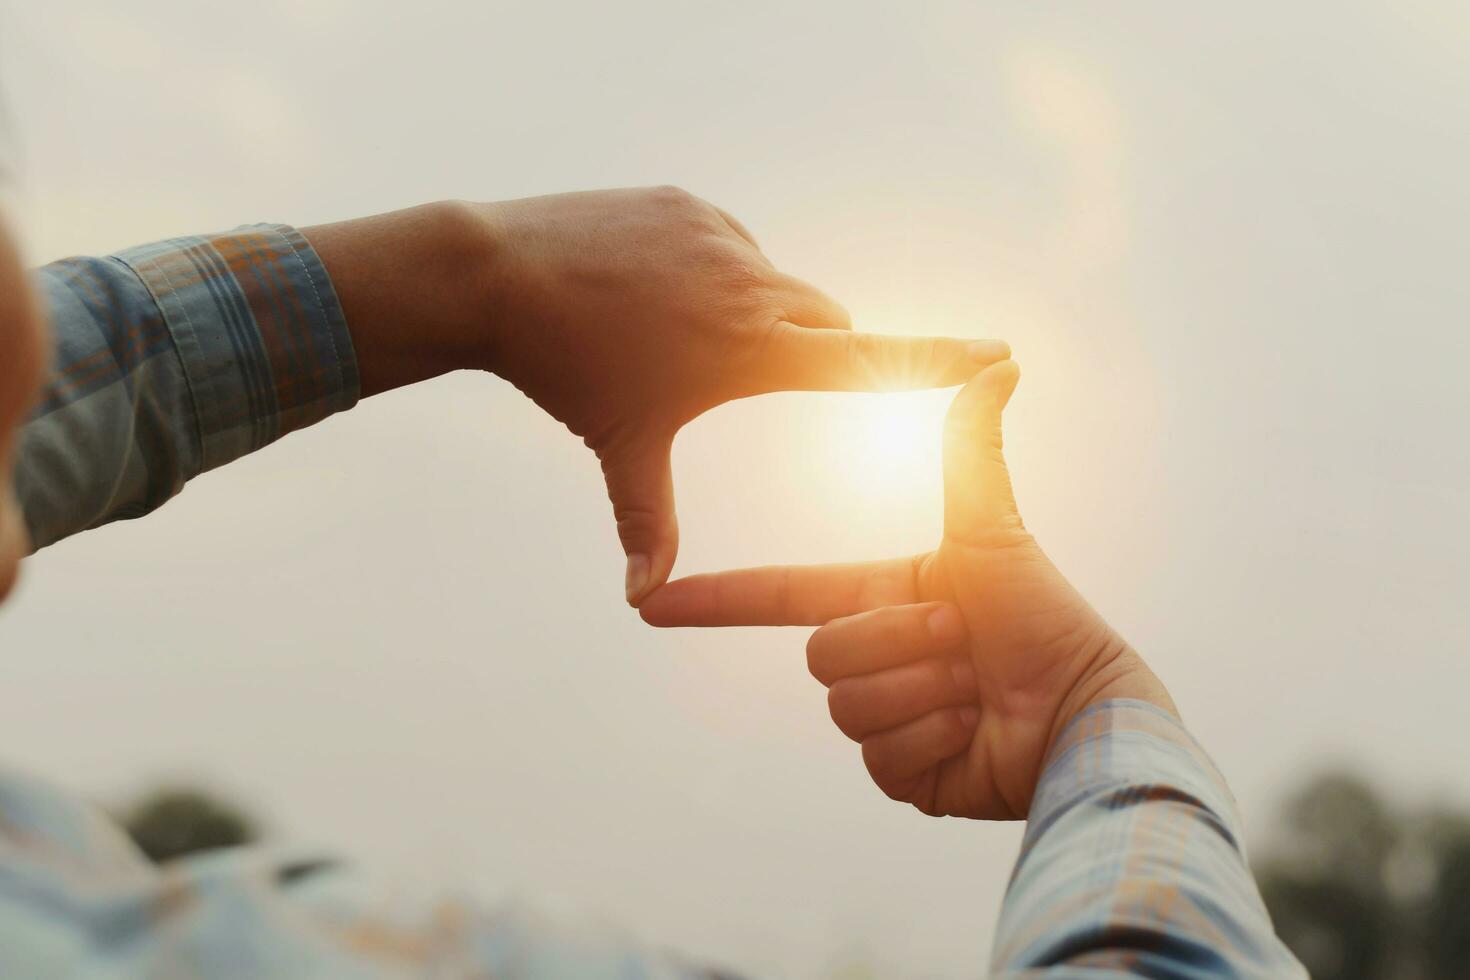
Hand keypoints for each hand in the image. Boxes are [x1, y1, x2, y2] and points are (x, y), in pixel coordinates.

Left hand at [304, 189, 1008, 604]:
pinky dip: (715, 274)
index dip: (942, 359)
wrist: (494, 271)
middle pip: (829, 322)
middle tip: (768, 373)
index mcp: (752, 349)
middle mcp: (754, 285)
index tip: (1001, 352)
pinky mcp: (690, 205)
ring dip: (756, 314)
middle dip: (821, 352)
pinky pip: (729, 246)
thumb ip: (646, 525)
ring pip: (775, 284)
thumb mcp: (619, 449)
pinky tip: (654, 292)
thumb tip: (642, 602)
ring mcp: (722, 236)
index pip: (871, 357)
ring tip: (678, 335)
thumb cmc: (566, 371)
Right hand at [640, 360, 1175, 818]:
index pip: (781, 595)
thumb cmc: (1046, 613)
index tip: (654, 605)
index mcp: (882, 598)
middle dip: (897, 640)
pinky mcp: (906, 774)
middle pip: (822, 653)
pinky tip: (972, 729)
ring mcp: (888, 720)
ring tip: (973, 683)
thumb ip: (971, 446)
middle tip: (959, 638)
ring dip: (920, 689)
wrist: (1083, 710)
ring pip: (846, 706)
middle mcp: (878, 657)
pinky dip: (931, 737)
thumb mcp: (990, 527)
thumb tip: (1001, 360)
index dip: (717, 601)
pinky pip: (879, 757)